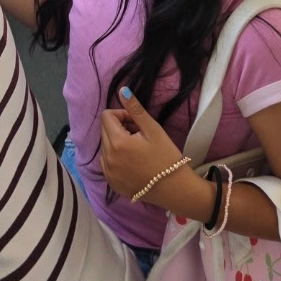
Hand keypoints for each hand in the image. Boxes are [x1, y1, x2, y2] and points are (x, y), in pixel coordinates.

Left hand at [99, 87, 194, 208]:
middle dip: (119, 128)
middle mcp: (107, 158)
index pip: (107, 116)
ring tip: (137, 149)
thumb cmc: (167, 157)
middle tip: (139, 136)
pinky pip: (106, 163)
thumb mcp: (153, 130)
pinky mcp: (112, 183)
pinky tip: (133, 162)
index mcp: (117, 143)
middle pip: (105, 130)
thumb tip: (121, 90)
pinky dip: (115, 157)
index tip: (137, 123)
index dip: (122, 115)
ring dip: (117, 142)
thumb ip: (135, 109)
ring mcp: (108, 173)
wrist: (175, 189)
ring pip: (105, 146)